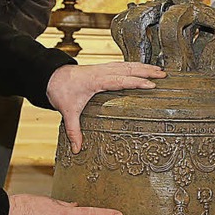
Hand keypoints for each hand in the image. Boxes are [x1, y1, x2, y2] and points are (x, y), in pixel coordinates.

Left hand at [46, 62, 165, 153]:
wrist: (51, 76)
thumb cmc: (60, 91)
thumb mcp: (67, 112)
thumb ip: (73, 131)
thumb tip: (77, 149)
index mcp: (96, 81)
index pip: (120, 80)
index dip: (136, 82)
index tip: (151, 84)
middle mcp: (102, 72)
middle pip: (128, 69)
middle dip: (147, 71)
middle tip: (164, 75)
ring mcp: (103, 68)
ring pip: (127, 65)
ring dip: (143, 66)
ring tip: (160, 70)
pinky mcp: (102, 69)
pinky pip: (122, 65)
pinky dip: (134, 66)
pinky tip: (143, 68)